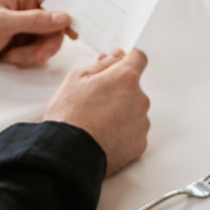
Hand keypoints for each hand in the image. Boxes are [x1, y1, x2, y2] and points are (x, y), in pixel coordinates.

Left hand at [0, 0, 75, 69]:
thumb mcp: (2, 23)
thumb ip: (34, 20)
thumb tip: (63, 17)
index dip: (67, 15)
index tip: (73, 33)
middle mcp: (28, 5)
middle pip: (55, 24)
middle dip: (45, 43)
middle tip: (37, 56)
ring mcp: (26, 23)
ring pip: (48, 40)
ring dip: (33, 53)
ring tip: (13, 56)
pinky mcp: (22, 39)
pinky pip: (38, 50)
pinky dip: (27, 57)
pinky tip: (11, 57)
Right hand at [43, 48, 150, 175]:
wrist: (68, 153)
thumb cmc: (70, 117)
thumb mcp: (77, 78)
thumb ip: (102, 64)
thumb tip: (116, 57)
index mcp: (126, 78)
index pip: (138, 58)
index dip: (127, 59)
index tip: (118, 63)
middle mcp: (139, 99)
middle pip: (134, 87)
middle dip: (119, 89)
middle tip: (95, 98)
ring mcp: (141, 123)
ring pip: (134, 110)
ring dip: (121, 111)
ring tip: (96, 120)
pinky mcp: (139, 144)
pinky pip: (133, 131)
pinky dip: (122, 131)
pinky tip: (103, 133)